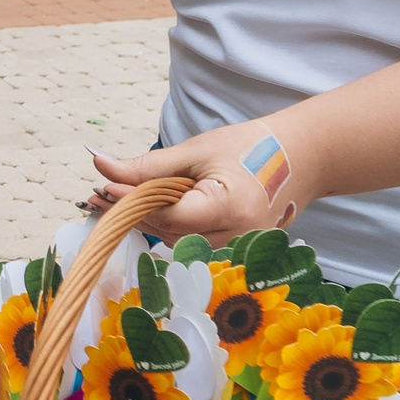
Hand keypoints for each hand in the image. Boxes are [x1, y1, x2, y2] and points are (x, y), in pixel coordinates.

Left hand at [84, 119, 304, 242]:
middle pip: (168, 231)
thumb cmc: (248, 148)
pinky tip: (148, 209)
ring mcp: (238, 249)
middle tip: (99, 194)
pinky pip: (189, 242)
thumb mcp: (194, 152)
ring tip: (119, 198)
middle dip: (134, 211)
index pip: (168, 214)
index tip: (103, 188)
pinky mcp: (235, 251)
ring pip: (175, 240)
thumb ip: (147, 167)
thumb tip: (100, 165)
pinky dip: (168, 225)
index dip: (134, 203)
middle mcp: (236, 237)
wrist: (299, 159)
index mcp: (229, 208)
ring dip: (148, 220)